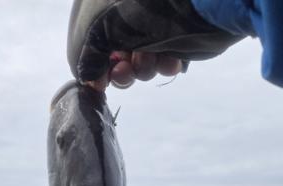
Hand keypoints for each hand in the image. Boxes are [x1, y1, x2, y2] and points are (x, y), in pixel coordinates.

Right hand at [67, 0, 241, 88]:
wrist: (199, 1)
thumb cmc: (140, 6)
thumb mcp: (98, 29)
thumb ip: (84, 57)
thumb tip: (89, 81)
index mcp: (101, 2)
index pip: (87, 39)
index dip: (92, 63)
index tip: (98, 80)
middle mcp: (125, 11)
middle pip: (113, 56)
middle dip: (120, 70)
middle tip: (125, 71)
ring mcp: (152, 24)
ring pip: (139, 63)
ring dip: (142, 68)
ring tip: (150, 57)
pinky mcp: (176, 37)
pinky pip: (164, 62)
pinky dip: (164, 66)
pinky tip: (170, 60)